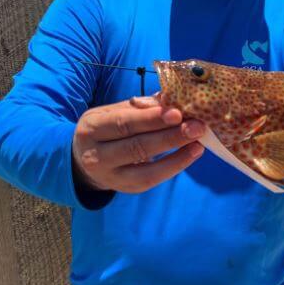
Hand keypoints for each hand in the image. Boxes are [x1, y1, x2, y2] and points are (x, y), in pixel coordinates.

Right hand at [72, 95, 204, 193]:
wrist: (85, 160)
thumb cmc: (106, 129)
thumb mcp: (114, 112)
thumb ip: (140, 107)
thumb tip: (172, 96)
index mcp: (92, 128)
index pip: (123, 123)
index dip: (150, 119)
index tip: (177, 112)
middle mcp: (96, 155)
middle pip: (136, 146)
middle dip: (170, 136)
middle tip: (197, 126)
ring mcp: (111, 176)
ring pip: (146, 168)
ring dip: (177, 155)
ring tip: (199, 142)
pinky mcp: (126, 188)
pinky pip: (153, 179)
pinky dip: (175, 166)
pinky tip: (192, 154)